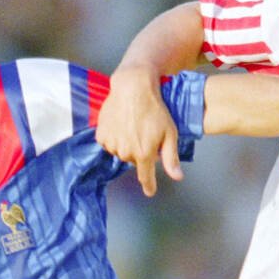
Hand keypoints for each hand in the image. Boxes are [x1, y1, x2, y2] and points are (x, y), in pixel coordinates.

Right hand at [97, 67, 182, 196]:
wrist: (133, 87)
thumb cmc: (155, 108)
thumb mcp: (169, 133)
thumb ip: (171, 158)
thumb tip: (177, 177)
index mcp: (144, 154)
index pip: (145, 178)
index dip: (149, 186)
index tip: (149, 191)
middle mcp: (126, 152)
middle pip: (134, 160)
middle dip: (140, 151)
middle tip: (145, 133)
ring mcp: (112, 144)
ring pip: (121, 152)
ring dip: (126, 144)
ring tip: (133, 126)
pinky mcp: (101, 135)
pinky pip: (109, 143)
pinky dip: (115, 136)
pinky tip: (122, 124)